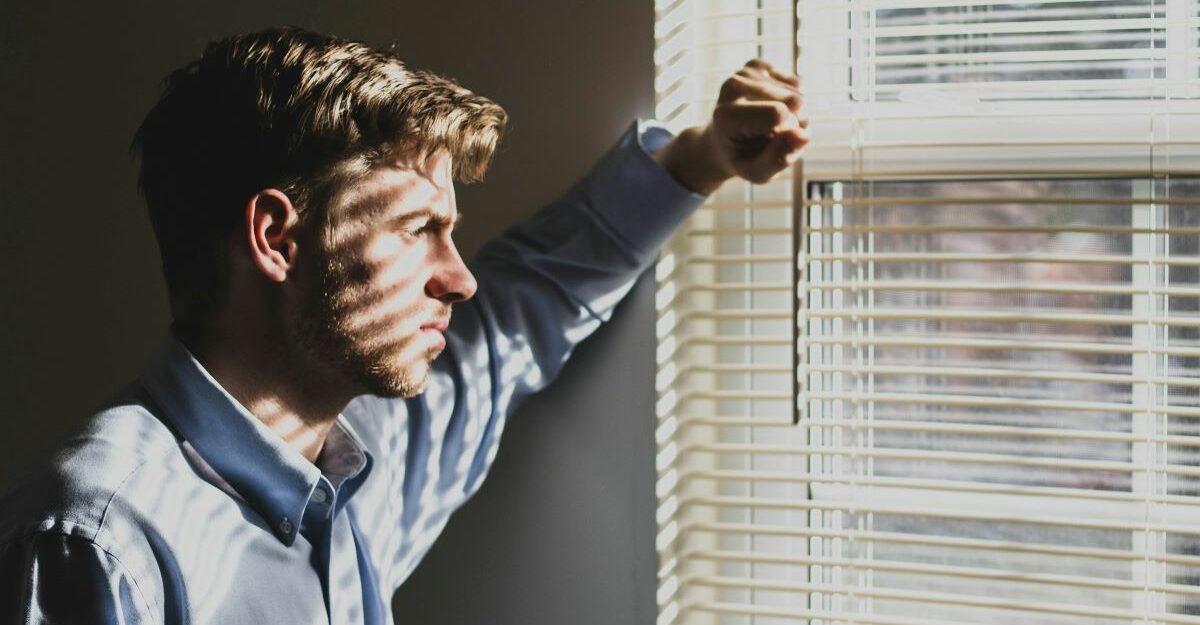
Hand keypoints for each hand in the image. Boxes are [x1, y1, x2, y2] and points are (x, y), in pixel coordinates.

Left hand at [655, 59, 808, 193]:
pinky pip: (796, 83)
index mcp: (727, 115)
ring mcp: (744, 73)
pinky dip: (792, 101)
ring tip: (771, 126)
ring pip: (798, 92)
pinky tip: (773, 109)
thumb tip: (803, 135)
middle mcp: (732, 86)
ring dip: (794, 114)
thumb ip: (778, 159)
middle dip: (794, 123)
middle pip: (794, 100)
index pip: (779, 113)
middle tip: (773, 137)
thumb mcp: (756, 172)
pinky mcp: (756, 66)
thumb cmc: (741, 159)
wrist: (721, 142)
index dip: (789, 132)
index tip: (775, 144)